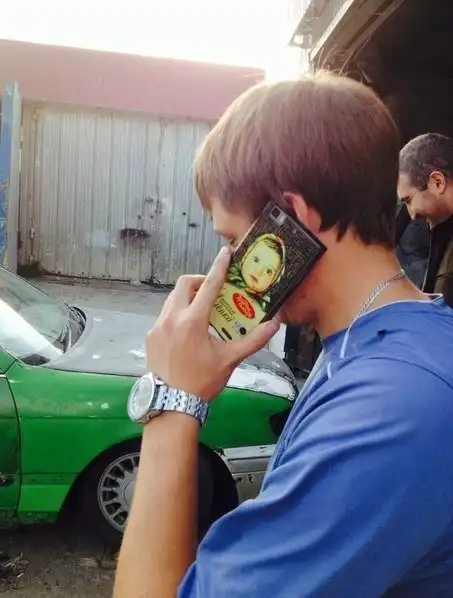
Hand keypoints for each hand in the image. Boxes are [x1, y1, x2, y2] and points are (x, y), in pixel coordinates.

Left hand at [146, 247, 279, 400]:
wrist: (171, 403)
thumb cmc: (202, 381)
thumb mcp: (230, 360)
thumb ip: (253, 341)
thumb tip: (274, 325)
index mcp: (193, 321)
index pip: (208, 285)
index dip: (218, 267)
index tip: (224, 253)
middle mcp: (172, 318)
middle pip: (183, 284)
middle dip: (198, 281)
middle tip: (212, 290)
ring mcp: (158, 326)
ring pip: (172, 299)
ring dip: (187, 298)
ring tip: (201, 311)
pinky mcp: (151, 336)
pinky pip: (164, 316)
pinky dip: (177, 314)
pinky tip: (186, 331)